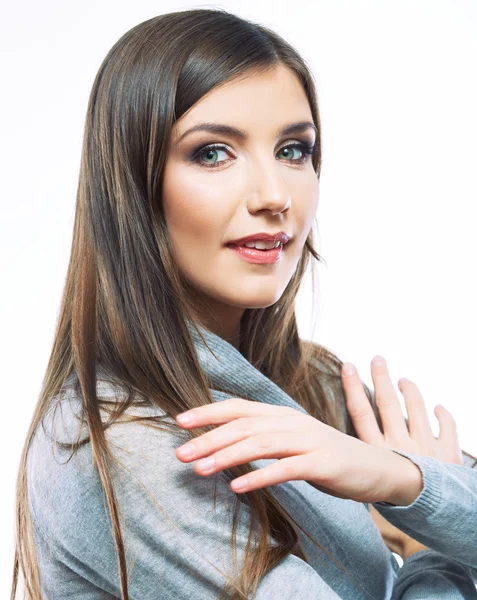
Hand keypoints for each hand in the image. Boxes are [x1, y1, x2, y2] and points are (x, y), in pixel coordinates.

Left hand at [174, 398, 419, 503]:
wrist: (375, 467)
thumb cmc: (326, 455)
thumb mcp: (292, 440)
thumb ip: (263, 435)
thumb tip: (224, 442)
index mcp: (282, 414)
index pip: (239, 408)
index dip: (208, 412)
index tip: (179, 422)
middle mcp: (292, 422)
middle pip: (244, 426)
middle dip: (209, 438)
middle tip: (180, 454)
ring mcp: (308, 441)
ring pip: (260, 443)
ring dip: (227, 456)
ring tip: (200, 469)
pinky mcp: (322, 463)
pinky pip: (286, 469)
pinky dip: (260, 477)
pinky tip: (239, 487)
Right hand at [342, 355, 463, 558]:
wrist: (435, 520)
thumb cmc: (397, 510)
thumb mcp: (365, 490)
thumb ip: (353, 468)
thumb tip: (328, 453)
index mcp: (377, 452)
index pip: (360, 413)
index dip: (352, 387)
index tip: (348, 366)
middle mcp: (400, 445)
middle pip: (388, 404)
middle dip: (381, 378)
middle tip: (377, 359)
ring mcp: (425, 447)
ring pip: (417, 410)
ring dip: (410, 391)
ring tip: (404, 380)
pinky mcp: (448, 455)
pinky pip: (449, 429)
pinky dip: (444, 416)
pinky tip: (439, 406)